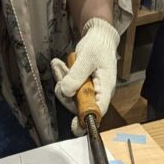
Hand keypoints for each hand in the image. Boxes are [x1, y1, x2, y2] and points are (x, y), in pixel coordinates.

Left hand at [50, 18, 119, 136]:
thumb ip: (77, 75)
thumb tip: (66, 92)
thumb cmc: (98, 45)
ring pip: (71, 97)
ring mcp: (89, 92)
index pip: (98, 109)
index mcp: (105, 88)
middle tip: (60, 71)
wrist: (98, 37)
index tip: (75, 126)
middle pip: (79, 106)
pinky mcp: (81, 87)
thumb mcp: (87, 57)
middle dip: (66, 93)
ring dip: (62, 82)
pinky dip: (62, 78)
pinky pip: (68, 89)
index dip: (87, 119)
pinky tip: (58, 65)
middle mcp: (98, 94)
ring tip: (58, 65)